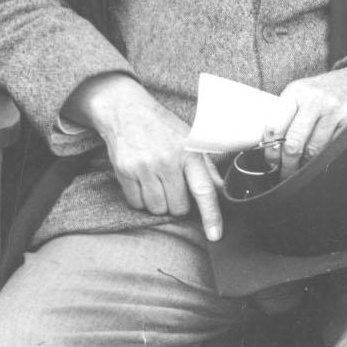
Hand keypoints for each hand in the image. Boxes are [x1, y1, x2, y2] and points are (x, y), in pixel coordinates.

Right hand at [71, 73, 223, 240]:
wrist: (126, 111)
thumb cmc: (162, 128)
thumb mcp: (190, 141)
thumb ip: (205, 169)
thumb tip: (222, 192)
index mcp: (188, 153)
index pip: (204, 190)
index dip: (211, 216)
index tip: (215, 235)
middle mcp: (167, 160)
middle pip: (178, 207)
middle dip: (177, 203)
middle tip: (172, 185)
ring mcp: (144, 166)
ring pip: (157, 209)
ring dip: (158, 203)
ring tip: (156, 181)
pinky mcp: (124, 171)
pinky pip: (136, 203)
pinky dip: (140, 199)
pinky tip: (142, 180)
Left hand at [267, 67, 346, 167]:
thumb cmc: (324, 92)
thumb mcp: (301, 93)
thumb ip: (285, 113)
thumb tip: (266, 146)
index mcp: (296, 92)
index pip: (275, 127)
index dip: (270, 150)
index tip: (270, 162)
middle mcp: (315, 100)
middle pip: (293, 144)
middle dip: (286, 165)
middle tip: (283, 175)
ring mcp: (334, 111)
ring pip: (313, 151)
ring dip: (304, 167)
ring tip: (298, 172)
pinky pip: (331, 150)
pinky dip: (321, 161)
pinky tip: (316, 164)